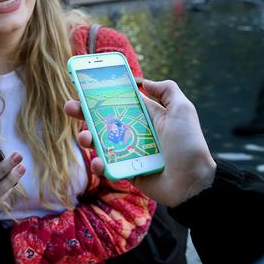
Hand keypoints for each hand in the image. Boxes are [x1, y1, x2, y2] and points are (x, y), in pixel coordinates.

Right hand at [64, 79, 215, 206]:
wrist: (192, 182)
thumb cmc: (189, 144)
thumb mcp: (183, 110)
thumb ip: (167, 90)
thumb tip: (144, 82)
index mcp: (147, 116)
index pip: (119, 102)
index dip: (102, 95)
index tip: (84, 88)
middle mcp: (135, 132)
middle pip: (104, 120)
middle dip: (85, 113)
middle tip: (70, 108)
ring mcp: (129, 152)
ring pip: (101, 142)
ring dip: (87, 137)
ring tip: (84, 137)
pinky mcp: (126, 171)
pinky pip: (107, 166)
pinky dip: (99, 164)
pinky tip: (100, 162)